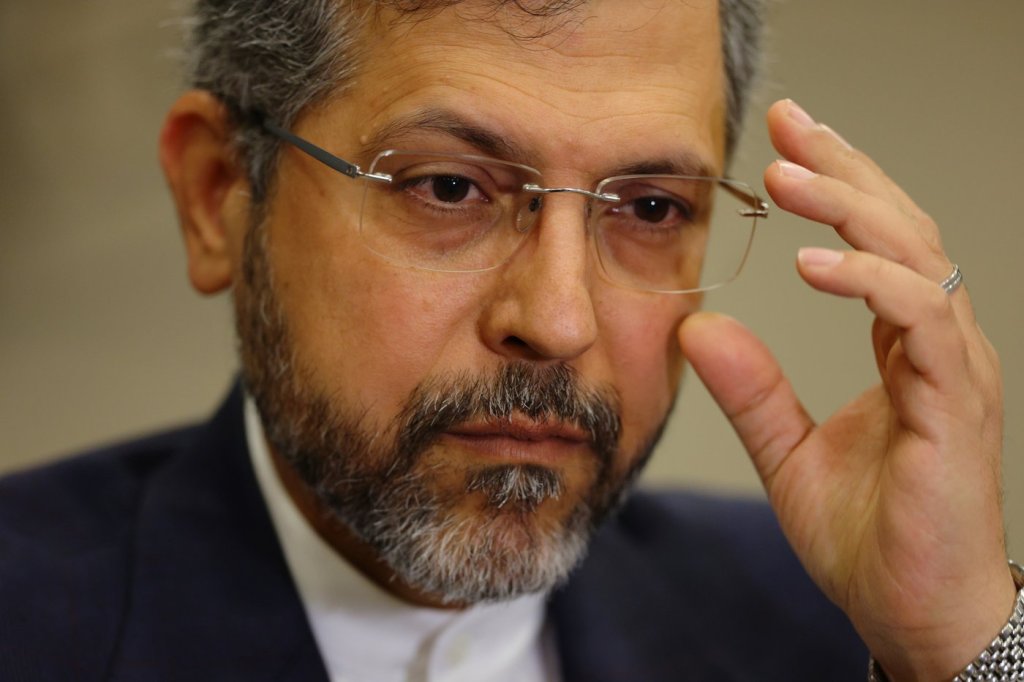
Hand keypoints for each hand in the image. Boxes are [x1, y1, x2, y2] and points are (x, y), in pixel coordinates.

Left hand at [679, 99, 1014, 680]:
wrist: (915, 614)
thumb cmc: (869, 538)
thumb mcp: (790, 452)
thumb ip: (753, 390)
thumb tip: (698, 328)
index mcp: (906, 351)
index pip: (877, 245)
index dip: (836, 188)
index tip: (786, 142)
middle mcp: (938, 348)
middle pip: (902, 229)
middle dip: (845, 170)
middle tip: (789, 123)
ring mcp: (956, 372)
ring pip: (918, 257)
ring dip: (852, 208)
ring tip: (791, 175)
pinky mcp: (957, 407)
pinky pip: (924, 322)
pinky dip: (871, 283)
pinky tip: (815, 263)